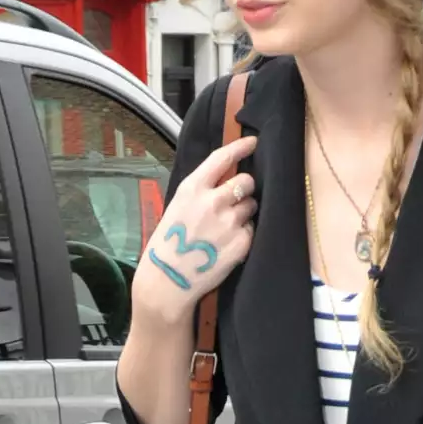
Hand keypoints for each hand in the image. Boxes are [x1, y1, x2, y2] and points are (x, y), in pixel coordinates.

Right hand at [135, 134, 257, 322]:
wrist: (169, 280)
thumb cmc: (169, 244)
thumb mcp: (177, 207)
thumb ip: (201, 192)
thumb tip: (225, 180)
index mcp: (193, 188)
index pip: (223, 158)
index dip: (241, 147)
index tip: (253, 143)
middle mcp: (213, 201)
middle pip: (246, 182)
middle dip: (245, 188)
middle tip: (237, 201)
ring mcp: (229, 222)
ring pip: (252, 206)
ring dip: (245, 213)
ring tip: (228, 228)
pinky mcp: (242, 243)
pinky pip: (252, 230)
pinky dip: (244, 235)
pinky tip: (228, 246)